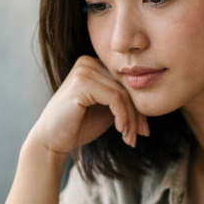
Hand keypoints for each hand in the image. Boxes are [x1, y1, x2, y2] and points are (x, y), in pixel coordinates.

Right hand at [28, 56, 148, 154]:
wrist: (52, 141)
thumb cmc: (78, 126)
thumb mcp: (107, 111)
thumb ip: (124, 102)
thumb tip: (151, 104)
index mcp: (93, 64)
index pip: (126, 82)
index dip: (138, 106)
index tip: (143, 130)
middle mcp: (88, 62)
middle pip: (126, 86)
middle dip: (137, 115)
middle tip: (140, 135)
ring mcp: (83, 71)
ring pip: (123, 93)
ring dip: (131, 119)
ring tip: (130, 138)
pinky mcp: (81, 83)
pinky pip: (115, 98)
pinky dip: (122, 116)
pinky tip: (120, 131)